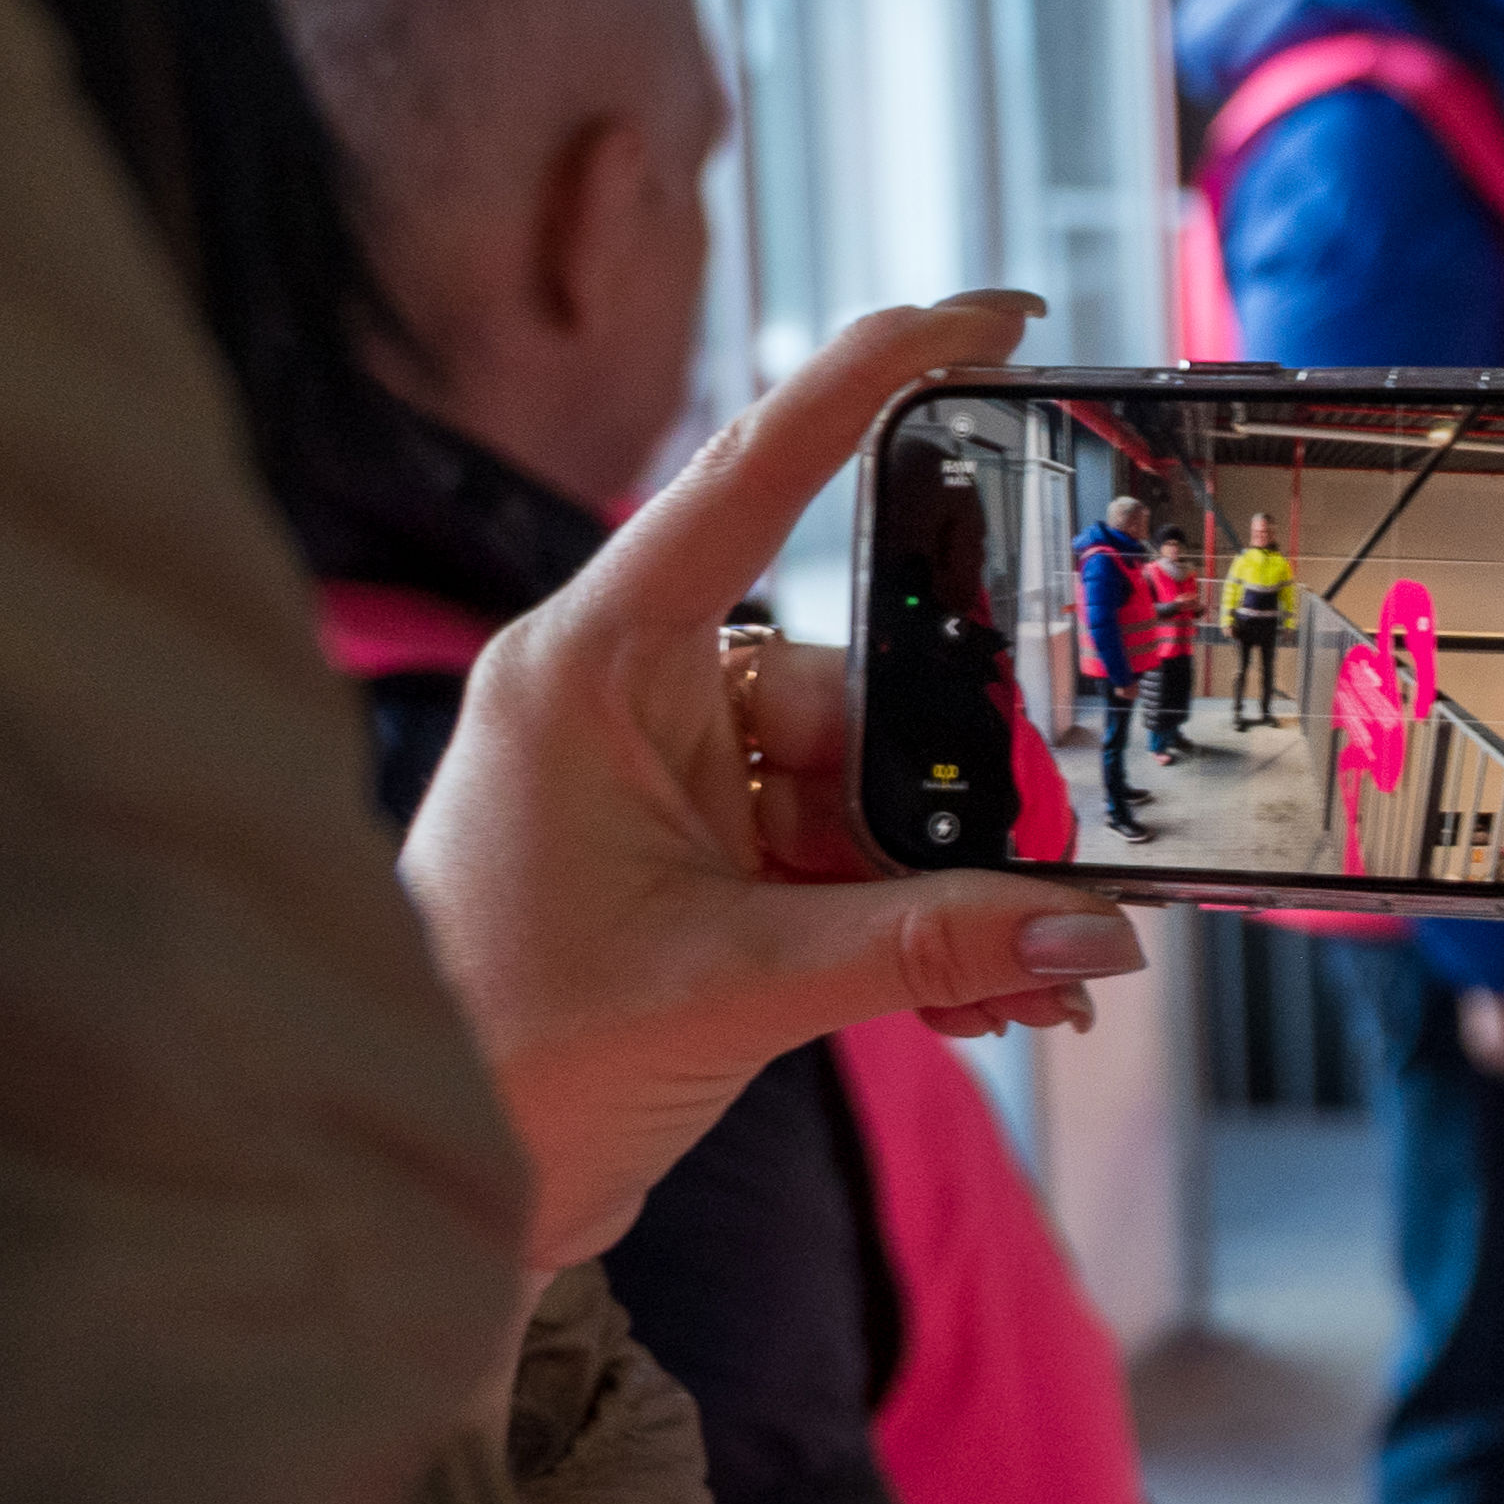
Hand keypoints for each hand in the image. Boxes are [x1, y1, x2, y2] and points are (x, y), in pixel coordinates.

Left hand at [404, 293, 1150, 1273]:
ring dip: (949, 887)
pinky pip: (846, 858)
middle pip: (856, 683)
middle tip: (1051, 878)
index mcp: (591, 665)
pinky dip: (914, 924)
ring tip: (1017, 980)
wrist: (414, 1188)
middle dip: (961, 792)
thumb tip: (1089, 928)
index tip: (988, 315)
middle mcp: (630, 699)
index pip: (751, 475)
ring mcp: (668, 781)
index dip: (871, 377)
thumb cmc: (496, 1058)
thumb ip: (925, 947)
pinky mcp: (698, 861)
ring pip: (868, 787)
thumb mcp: (734, 987)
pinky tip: (980, 995)